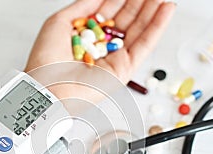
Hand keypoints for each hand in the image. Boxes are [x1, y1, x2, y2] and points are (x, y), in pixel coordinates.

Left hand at [25, 0, 175, 84]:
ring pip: (139, 30)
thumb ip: (83, 6)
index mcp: (87, 35)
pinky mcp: (124, 69)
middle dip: (140, 3)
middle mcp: (102, 46)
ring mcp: (114, 57)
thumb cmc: (46, 60)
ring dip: (153, 11)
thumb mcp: (59, 22)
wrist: (48, 88)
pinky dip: (157, 27)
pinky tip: (166, 10)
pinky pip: (144, 45)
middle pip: (127, 19)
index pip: (110, 11)